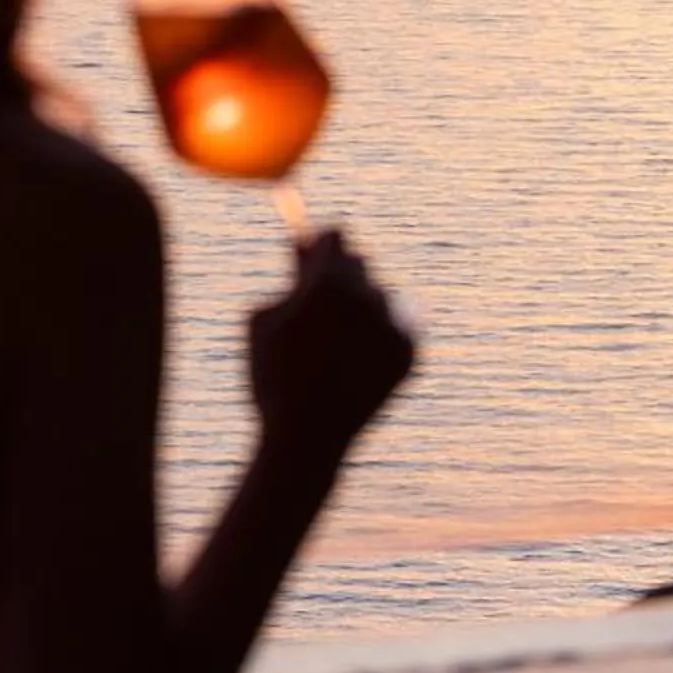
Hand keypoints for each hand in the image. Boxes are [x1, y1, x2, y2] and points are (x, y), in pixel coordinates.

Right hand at [248, 228, 415, 464]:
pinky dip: (377, 339)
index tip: (310, 256)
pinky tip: (352, 366)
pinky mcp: (410, 352)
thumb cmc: (272, 376)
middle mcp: (368, 295)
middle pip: (359, 262)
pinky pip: (395, 328)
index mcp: (328, 282)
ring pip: (379, 297)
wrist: (307, 436)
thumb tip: (305, 249)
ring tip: (332, 348)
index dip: (319, 246)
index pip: (335, 236)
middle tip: (319, 302)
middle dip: (339, 277)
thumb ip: (288, 278)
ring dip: (359, 310)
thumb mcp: (261, 321)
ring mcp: (393, 324)